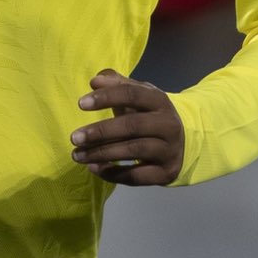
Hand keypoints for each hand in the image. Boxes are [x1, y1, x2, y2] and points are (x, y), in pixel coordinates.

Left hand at [70, 68, 183, 185]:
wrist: (182, 143)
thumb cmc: (150, 116)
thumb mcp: (139, 96)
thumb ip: (117, 85)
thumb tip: (96, 81)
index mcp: (160, 101)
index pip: (133, 95)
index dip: (107, 98)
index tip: (81, 104)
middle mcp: (169, 124)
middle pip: (132, 126)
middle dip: (101, 132)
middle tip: (74, 138)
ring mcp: (169, 150)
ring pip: (134, 151)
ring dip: (102, 154)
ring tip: (77, 156)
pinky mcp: (166, 172)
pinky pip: (137, 176)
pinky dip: (113, 174)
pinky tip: (94, 169)